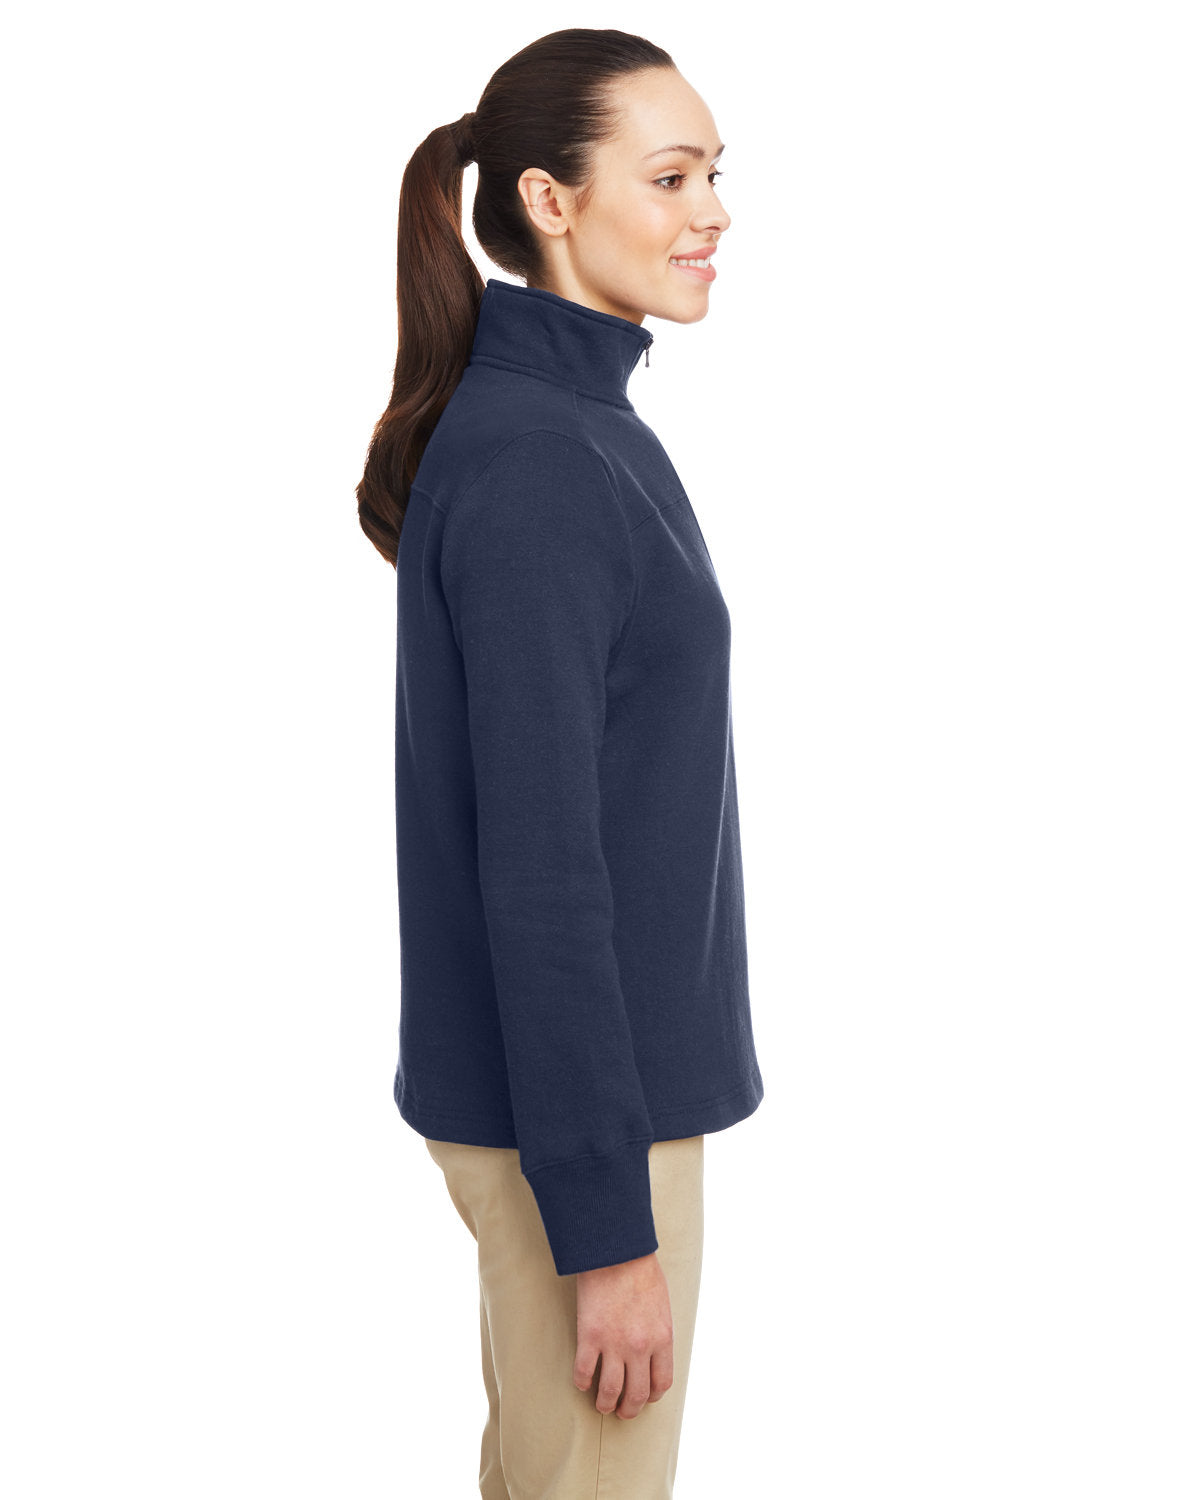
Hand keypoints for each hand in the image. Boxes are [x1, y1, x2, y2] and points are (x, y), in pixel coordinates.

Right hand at [573, 1250, 673, 1418]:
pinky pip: (584, 1371)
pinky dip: (582, 1382)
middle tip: (622, 1412)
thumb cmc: (640, 1270)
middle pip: (637, 1394)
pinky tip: (582, 1382)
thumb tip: (653, 1350)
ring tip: (602, 1405)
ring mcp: (614, 1344)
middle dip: (630, 1409)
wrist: (616, 1250)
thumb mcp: (662, 1303)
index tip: (645, 1397)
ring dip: (606, 1403)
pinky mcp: (590, 1336)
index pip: (661, 1382)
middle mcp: (640, 1347)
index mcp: (662, 1338)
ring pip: (610, 1391)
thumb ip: (659, 1330)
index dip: (652, 1395)